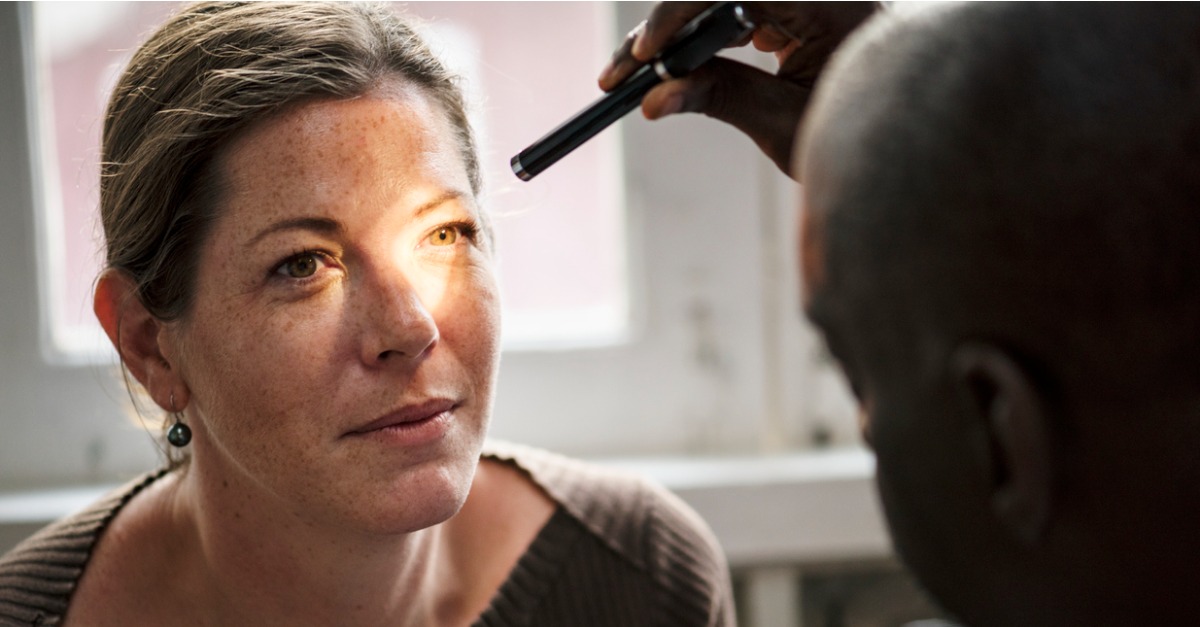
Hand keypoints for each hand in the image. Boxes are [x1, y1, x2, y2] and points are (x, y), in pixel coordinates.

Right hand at [598, 2, 876, 176]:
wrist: (901, 149)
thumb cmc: (858, 139)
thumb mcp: (783, 122)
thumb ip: (718, 99)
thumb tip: (653, 99)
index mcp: (832, 2)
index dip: (680, 14)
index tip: (645, 55)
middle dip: (668, 28)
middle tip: (621, 72)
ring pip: (725, 1)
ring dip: (680, 34)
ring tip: (639, 74)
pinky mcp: (800, 9)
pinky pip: (741, 10)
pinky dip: (705, 36)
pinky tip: (679, 65)